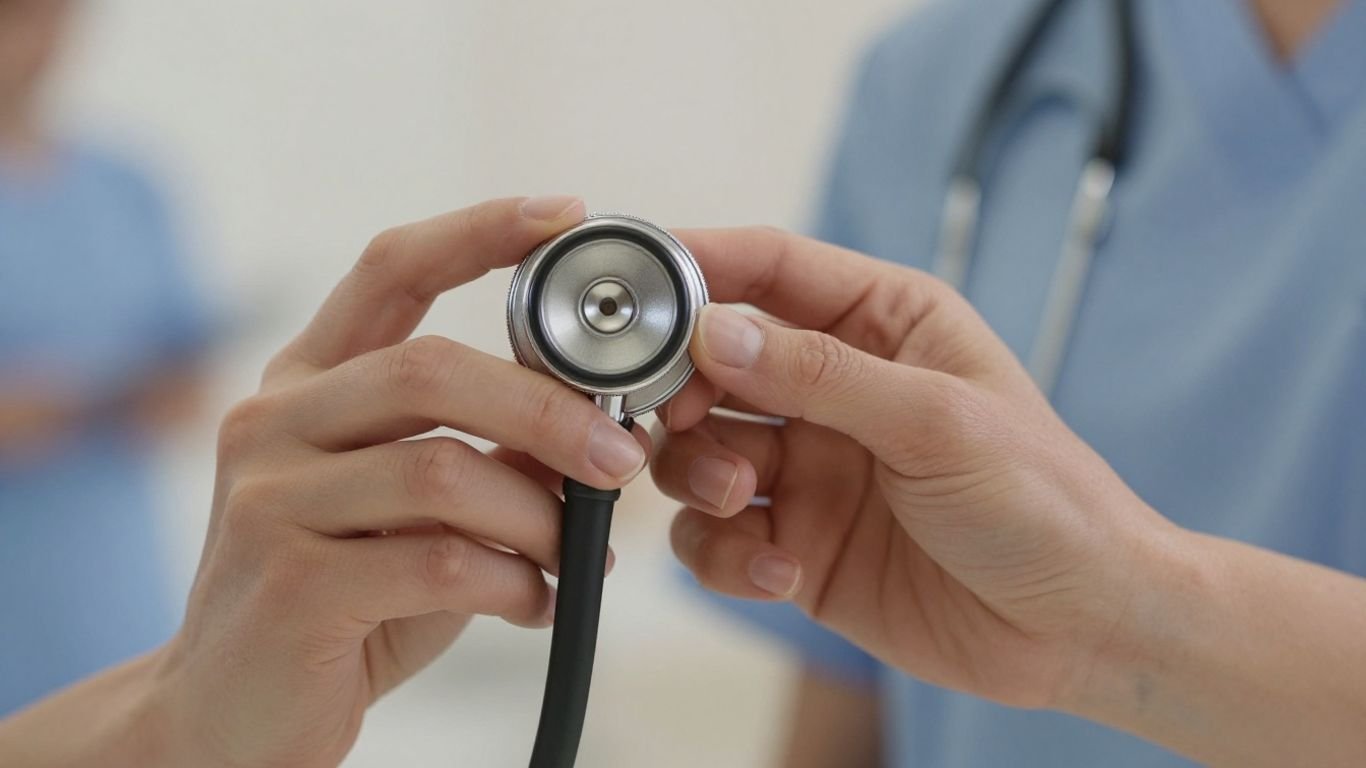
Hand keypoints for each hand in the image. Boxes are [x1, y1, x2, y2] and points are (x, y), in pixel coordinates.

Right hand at [144, 197, 648, 766]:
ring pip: (443, 473)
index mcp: (305, 385)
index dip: (480, 230)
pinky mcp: (290, 585)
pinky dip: (515, 585)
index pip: (389, 270)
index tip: (565, 214)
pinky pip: (441, 564)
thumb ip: (486, 459)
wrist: (226, 717)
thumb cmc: (339, 604)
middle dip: (546, 410)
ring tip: (576, 558)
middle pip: (431, 369)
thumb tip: (598, 422)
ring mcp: (270, 500)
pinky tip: (535, 606)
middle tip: (621, 454)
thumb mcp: (415, 515)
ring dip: (539, 519)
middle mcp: (273, 424)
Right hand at [652, 227, 1173, 708]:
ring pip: (696, 450)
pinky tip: (781, 573)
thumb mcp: (936, 421)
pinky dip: (726, 555)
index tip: (631, 284)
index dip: (696, 269)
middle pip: (711, 362)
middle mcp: (834, 388)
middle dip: (679, 391)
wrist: (1080, 629)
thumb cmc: (1044, 501)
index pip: (769, 268)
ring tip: (740, 500)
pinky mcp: (795, 542)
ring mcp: (810, 468)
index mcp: (882, 323)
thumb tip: (715, 331)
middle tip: (670, 419)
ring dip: (697, 474)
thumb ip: (820, 375)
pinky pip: (717, 538)